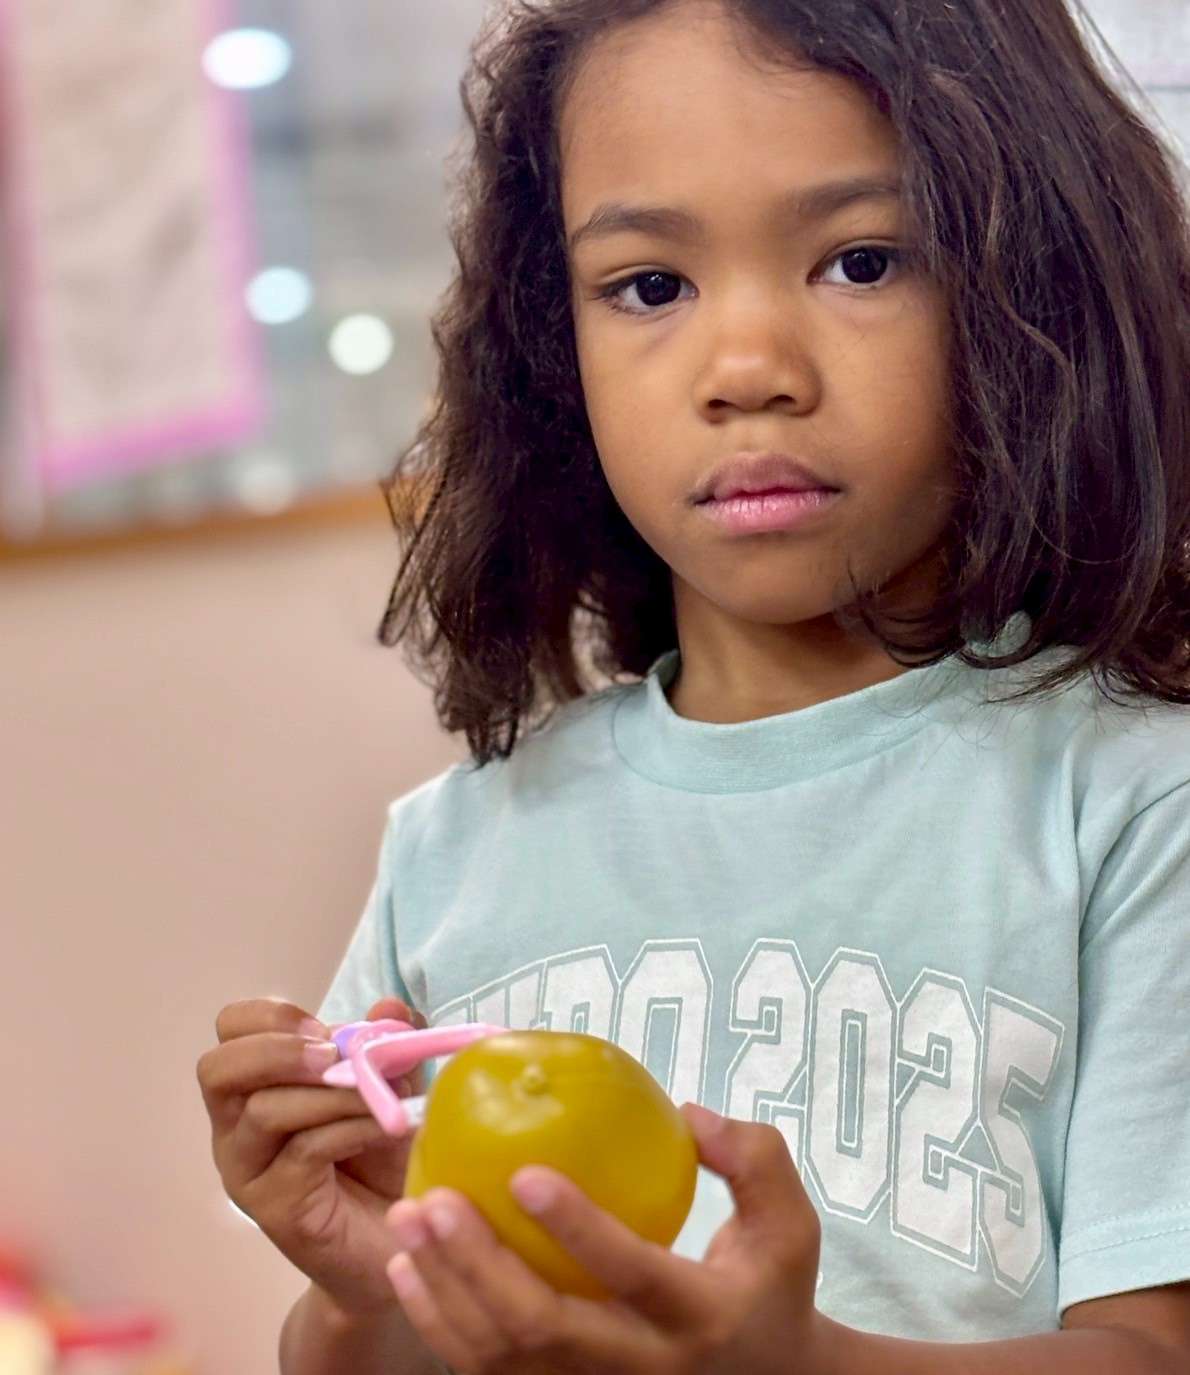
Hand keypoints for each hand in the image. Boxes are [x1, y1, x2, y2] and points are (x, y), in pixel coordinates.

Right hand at [197, 994, 427, 1317]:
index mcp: (256, 1084)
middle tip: (333, 1056)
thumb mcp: (391, 1085)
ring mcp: (248, 1170)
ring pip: (264, 1110)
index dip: (271, 1017)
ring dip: (332, 1093)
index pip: (231, 1030)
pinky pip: (303, 1151)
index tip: (324, 1028)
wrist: (400, 1236)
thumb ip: (387, 1044)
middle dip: (279, 1051)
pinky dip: (350, 1128)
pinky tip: (386, 1127)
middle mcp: (236, 1126)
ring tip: (382, 1098)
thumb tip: (388, 1006)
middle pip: (218, 1069)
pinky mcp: (273, 1207)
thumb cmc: (383, 1156)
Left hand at [382, 1102, 832, 1373]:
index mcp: (699, 1317)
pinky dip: (440, 1324)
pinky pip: (488, 1374)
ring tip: (408, 1220)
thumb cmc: (771, 1288)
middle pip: (543, 1329)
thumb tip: (688, 1114)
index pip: (631, 1274)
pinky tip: (410, 1270)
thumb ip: (754, 1158)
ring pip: (502, 1359)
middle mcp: (641, 1369)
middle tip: (433, 1198)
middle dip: (477, 1263)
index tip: (522, 1173)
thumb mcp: (789, 1224)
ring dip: (444, 1289)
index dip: (576, 1228)